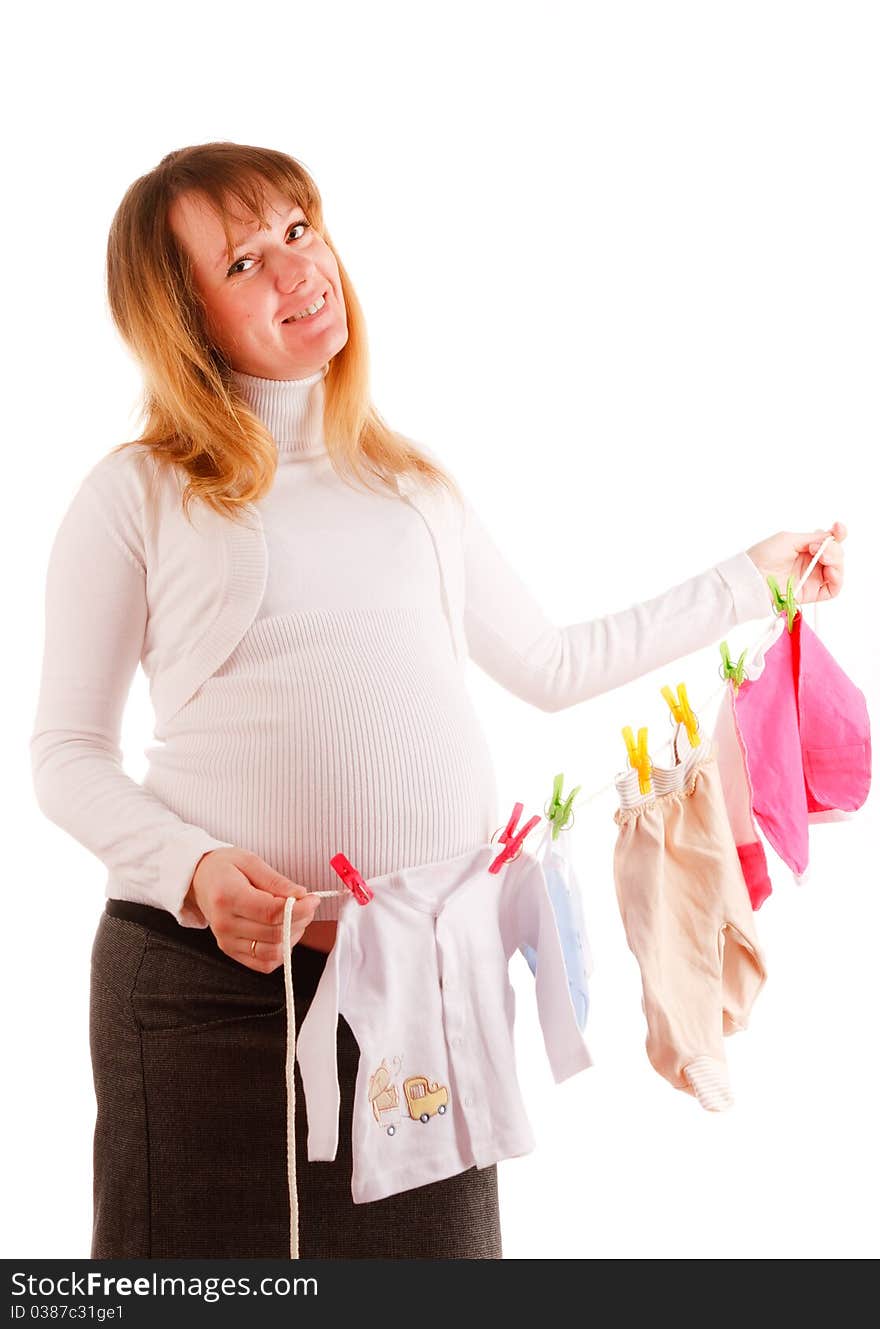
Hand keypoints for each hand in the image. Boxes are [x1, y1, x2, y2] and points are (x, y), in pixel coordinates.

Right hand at [185, 847, 319, 971]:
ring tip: (295, 917)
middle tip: (307, 904)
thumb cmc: (223, 868)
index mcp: (228, 897)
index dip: (300, 908)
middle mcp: (225, 923)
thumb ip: (276, 881)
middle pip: (275, 933)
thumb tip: (301, 895)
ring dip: (293, 936)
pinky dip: (280, 952)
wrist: (199, 879)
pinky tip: (283, 932)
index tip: (312, 899)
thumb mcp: (250, 861)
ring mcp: (226, 941)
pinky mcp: (231, 950)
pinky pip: (263, 963)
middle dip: (300, 919)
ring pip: (272, 952)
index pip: (272, 913)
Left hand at [745, 521, 846, 605]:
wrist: (752, 578)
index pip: (829, 541)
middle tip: (816, 548)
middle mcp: (811, 562)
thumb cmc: (763, 556)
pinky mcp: (812, 593)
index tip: (838, 527)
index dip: (838, 534)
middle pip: (836, 554)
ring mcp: (812, 578)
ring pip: (837, 570)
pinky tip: (829, 571)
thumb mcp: (789, 539)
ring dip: (836, 561)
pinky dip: (837, 578)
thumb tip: (831, 537)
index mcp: (806, 548)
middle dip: (833, 548)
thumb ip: (812, 538)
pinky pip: (833, 588)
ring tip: (823, 557)